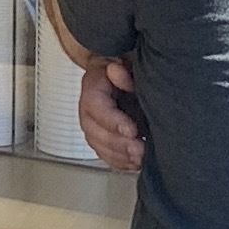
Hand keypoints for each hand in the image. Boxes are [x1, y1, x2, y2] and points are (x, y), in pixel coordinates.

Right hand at [77, 57, 146, 172]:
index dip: (113, 121)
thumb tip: (117, 71)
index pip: (96, 107)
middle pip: (96, 132)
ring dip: (120, 156)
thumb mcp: (122, 64)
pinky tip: (134, 164)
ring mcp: (93, 127)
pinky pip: (106, 155)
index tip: (132, 130)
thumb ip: (122, 71)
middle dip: (119, 144)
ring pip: (100, 147)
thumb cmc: (120, 71)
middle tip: (139, 150)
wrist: (115, 74)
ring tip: (139, 160)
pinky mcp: (102, 139)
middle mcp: (88, 111)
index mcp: (92, 90)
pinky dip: (120, 163)